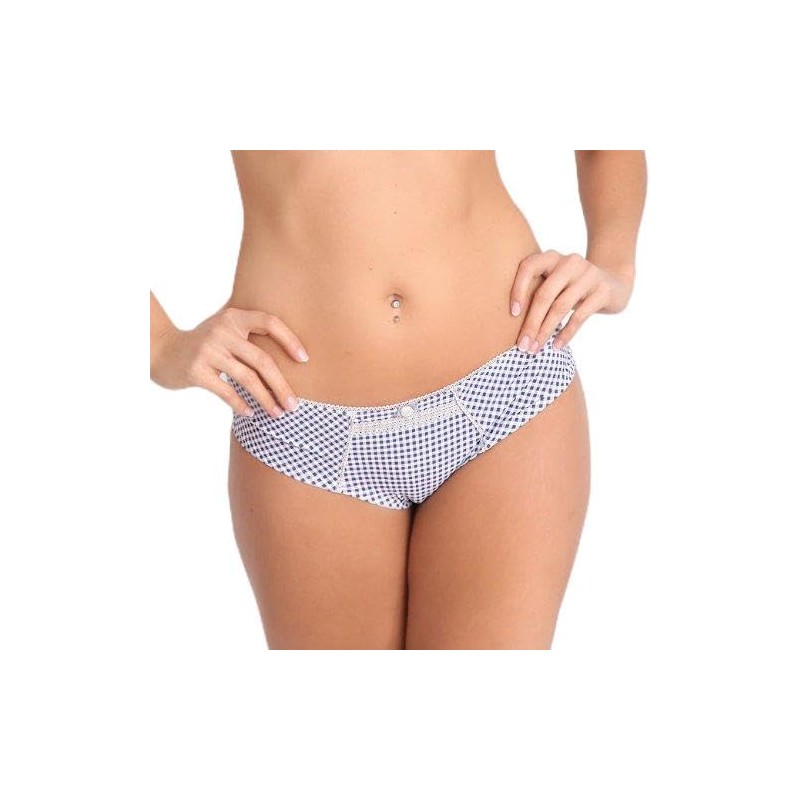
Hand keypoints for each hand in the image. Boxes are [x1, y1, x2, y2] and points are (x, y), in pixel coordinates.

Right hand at [150, 306, 309, 417]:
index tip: (304, 359)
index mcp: (233, 317)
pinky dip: (241, 405)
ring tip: (278, 414)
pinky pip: (226, 391)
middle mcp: (222, 330)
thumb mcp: (224, 329)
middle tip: (294, 405)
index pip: (269, 322)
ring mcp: (208, 350)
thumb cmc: (203, 345)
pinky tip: (251, 414)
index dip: (289, 340)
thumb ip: (249, 336)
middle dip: (282, 385)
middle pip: (262, 360)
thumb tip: (290, 361)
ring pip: (247, 379)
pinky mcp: (196, 370)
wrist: (161, 350)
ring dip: (266, 400)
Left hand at [509, 249, 632, 350]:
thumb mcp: (554, 284)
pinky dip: (566, 334)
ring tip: (535, 349)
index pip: (529, 267)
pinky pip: (580, 316)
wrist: (614, 284)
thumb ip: (536, 293)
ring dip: (545, 331)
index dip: (518, 290)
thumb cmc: (571, 289)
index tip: (512, 314)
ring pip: (560, 307)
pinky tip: (556, 346)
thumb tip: (509, 326)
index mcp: (552, 257)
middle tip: (522, 345)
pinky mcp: (602, 290)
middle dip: (531, 323)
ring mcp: (588, 274)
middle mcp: (570, 261)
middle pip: (544, 294)